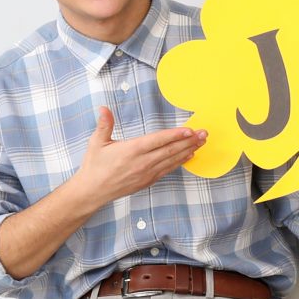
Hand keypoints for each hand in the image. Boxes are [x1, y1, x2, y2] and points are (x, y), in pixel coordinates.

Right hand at [69, 107, 204, 205]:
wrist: (93, 191)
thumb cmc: (94, 165)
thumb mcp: (96, 142)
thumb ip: (104, 124)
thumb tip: (104, 108)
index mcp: (131, 150)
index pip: (158, 140)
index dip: (175, 135)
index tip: (190, 130)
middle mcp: (142, 162)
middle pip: (170, 150)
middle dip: (189, 141)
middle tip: (205, 133)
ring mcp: (147, 173)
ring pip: (172, 160)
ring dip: (188, 150)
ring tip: (202, 142)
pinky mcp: (148, 180)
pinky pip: (168, 169)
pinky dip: (180, 162)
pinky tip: (190, 155)